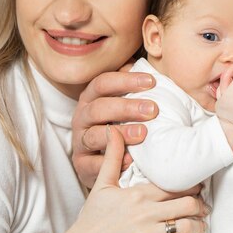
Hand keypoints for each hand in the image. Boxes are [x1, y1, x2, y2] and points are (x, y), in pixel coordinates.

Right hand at [38, 127, 207, 232]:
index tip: (199, 188)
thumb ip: (112, 158)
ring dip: (199, 227)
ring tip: (201, 226)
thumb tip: (114, 130)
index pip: (174, 186)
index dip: (192, 187)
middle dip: (200, 206)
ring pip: (185, 227)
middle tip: (205, 207)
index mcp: (137, 194)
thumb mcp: (101, 186)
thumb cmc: (91, 219)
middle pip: (186, 204)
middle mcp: (144, 213)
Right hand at [72, 71, 158, 187]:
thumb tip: (151, 68)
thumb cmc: (116, 125)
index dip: (125, 80)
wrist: (100, 161)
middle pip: (99, 108)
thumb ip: (132, 87)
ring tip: (142, 133)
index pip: (103, 83)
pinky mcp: (82, 164)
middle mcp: (81, 117)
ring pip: (95, 135)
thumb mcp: (121, 104)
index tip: (151, 82)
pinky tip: (130, 159)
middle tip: (152, 110)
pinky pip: (93, 164)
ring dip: (120, 133)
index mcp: (91, 98)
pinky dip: (111, 161)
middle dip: (126, 107)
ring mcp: (80, 141)